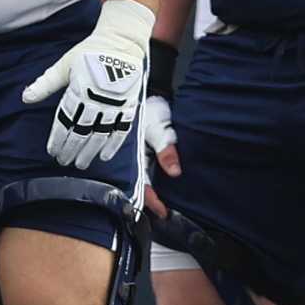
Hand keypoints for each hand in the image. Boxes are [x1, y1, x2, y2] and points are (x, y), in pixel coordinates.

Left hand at [21, 0, 152, 169]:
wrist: (121, 41)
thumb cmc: (88, 52)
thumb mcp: (64, 65)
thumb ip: (46, 84)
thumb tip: (25, 97)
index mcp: (79, 89)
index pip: (66, 120)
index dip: (58, 138)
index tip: (52, 152)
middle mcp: (97, 98)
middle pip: (82, 131)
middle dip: (71, 149)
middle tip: (64, 162)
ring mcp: (115, 103)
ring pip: (101, 134)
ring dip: (90, 151)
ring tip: (80, 164)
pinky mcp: (129, 104)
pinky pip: (122, 129)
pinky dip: (113, 144)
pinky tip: (104, 156)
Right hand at [140, 94, 178, 219]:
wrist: (137, 89)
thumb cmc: (150, 108)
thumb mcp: (159, 128)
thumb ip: (167, 150)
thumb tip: (175, 172)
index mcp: (134, 155)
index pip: (142, 184)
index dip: (151, 200)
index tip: (162, 212)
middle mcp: (130, 158)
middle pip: (136, 186)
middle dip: (146, 200)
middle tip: (160, 214)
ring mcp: (130, 154)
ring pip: (134, 179)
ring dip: (144, 191)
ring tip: (155, 204)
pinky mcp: (133, 149)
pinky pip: (136, 169)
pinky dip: (142, 180)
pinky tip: (148, 184)